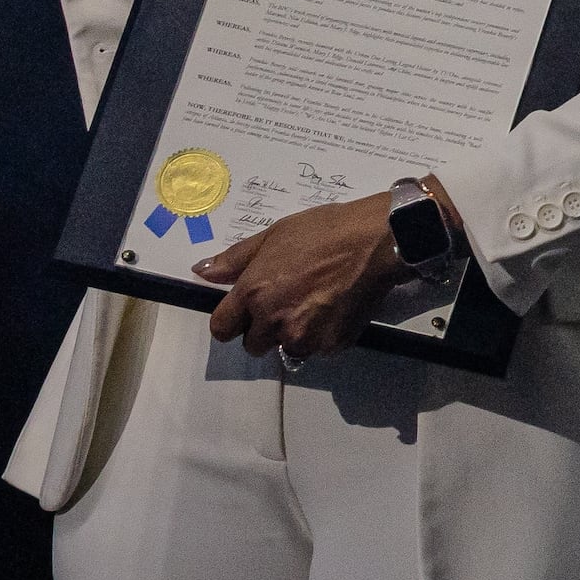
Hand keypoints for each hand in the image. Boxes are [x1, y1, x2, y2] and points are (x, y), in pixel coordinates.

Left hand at [196, 190, 406, 362]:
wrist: (378, 240)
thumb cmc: (324, 231)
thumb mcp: (274, 235)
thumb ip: (235, 259)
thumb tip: (201, 271)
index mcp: (253, 293)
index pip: (221, 329)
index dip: (231, 321)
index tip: (245, 312)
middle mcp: (274, 321)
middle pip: (253, 345)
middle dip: (265, 329)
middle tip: (288, 302)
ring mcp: (304, 337)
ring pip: (286, 349)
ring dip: (294, 335)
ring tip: (315, 306)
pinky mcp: (332, 345)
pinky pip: (317, 349)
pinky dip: (323, 335)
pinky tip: (336, 310)